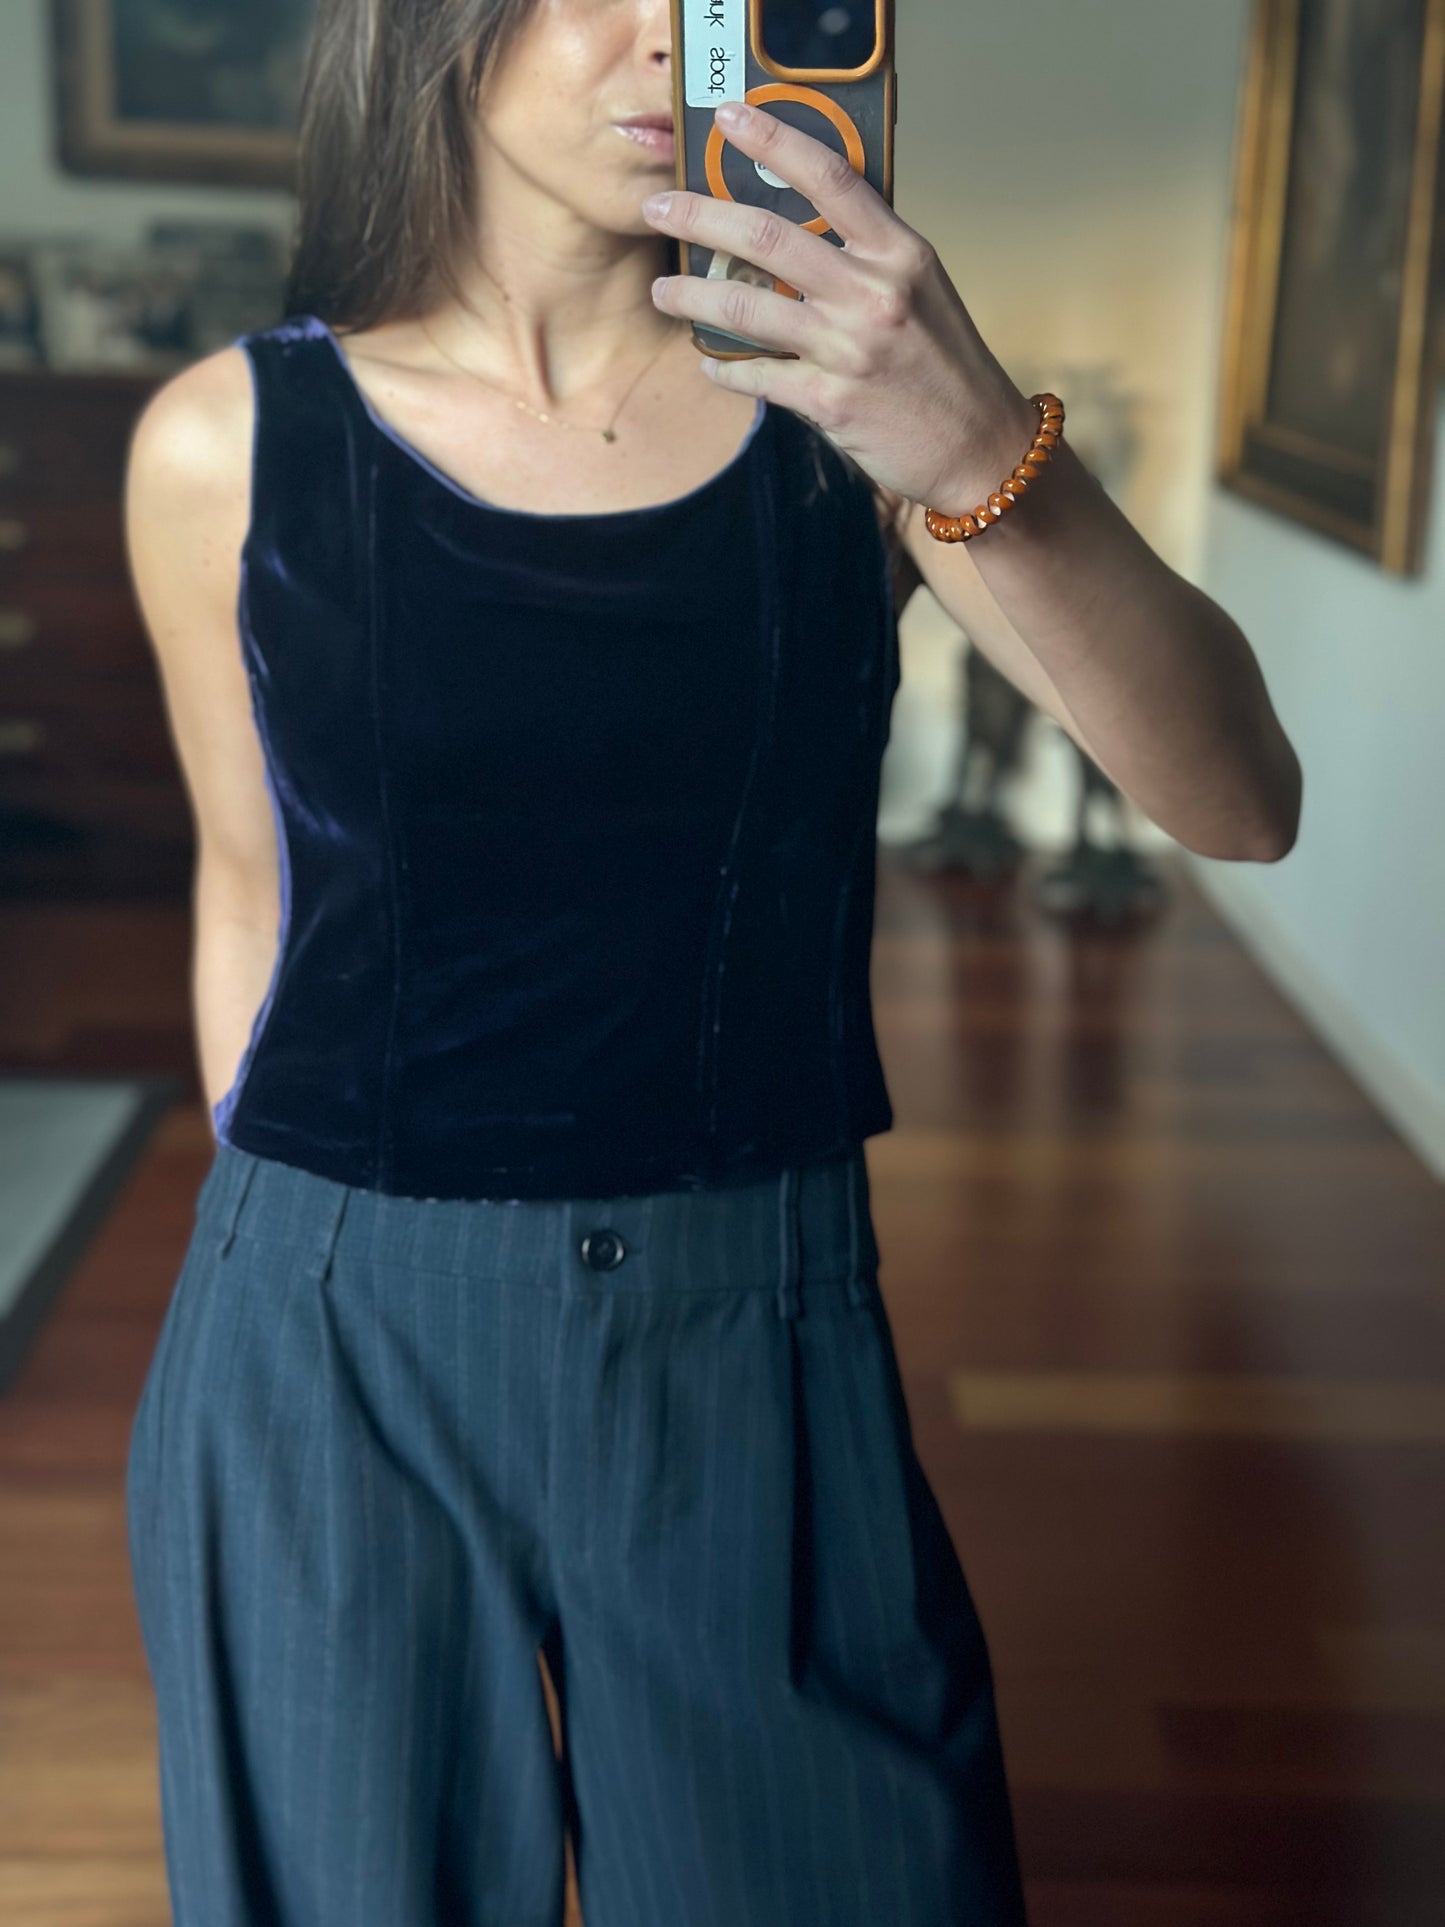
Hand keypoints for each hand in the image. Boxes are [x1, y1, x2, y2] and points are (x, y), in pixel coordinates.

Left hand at [641, 99, 1037, 510]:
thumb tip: (802, 226)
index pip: (830, 176)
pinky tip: (711, 362)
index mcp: (900, 254)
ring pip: (747, 308)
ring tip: (663, 291)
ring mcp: (849, 350)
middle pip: (767, 237)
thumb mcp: (922, 289)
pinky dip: (726, 369)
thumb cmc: (948, 366)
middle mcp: (873, 294)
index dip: (774, 139)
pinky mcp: (829, 403)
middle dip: (700, 218)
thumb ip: (868, 255)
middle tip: (660, 210)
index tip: (729, 119)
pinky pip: (757, 377)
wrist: (980, 449)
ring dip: (693, 297)